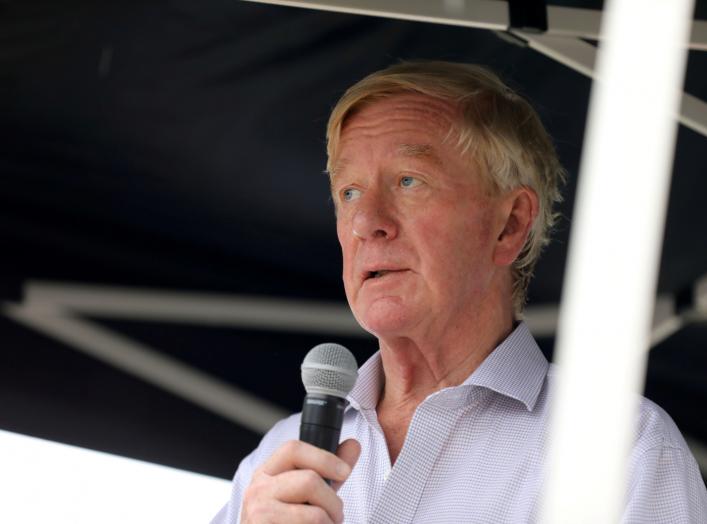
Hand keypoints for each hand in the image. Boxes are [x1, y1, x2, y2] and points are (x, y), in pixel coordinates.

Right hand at [241, 438, 360, 523]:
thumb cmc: (287, 522)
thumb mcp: (307, 494)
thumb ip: (328, 471)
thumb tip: (353, 444)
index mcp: (267, 473)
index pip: (293, 449)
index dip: (324, 458)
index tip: (344, 471)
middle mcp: (257, 490)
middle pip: (310, 481)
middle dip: (333, 503)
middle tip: (335, 516)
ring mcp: (258, 514)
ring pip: (315, 514)